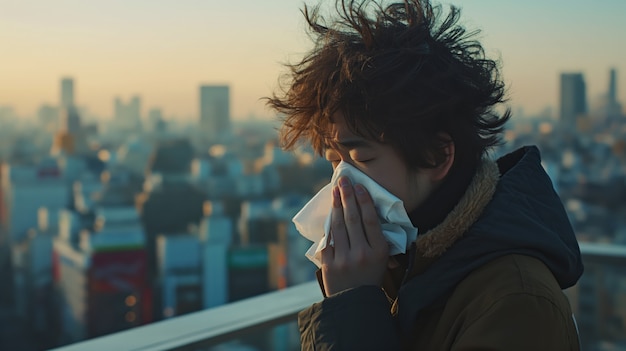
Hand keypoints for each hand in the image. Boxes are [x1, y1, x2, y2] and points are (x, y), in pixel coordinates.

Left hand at [321, 176, 388, 295]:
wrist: (354, 303)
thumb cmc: (370, 277)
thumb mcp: (382, 260)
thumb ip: (376, 239)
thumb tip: (368, 210)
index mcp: (379, 251)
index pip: (371, 220)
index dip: (364, 201)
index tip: (360, 186)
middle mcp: (362, 254)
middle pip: (353, 218)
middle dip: (348, 197)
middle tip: (344, 181)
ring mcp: (344, 259)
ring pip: (339, 225)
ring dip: (337, 205)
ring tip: (336, 190)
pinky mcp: (329, 264)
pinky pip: (329, 238)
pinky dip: (329, 223)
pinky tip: (330, 211)